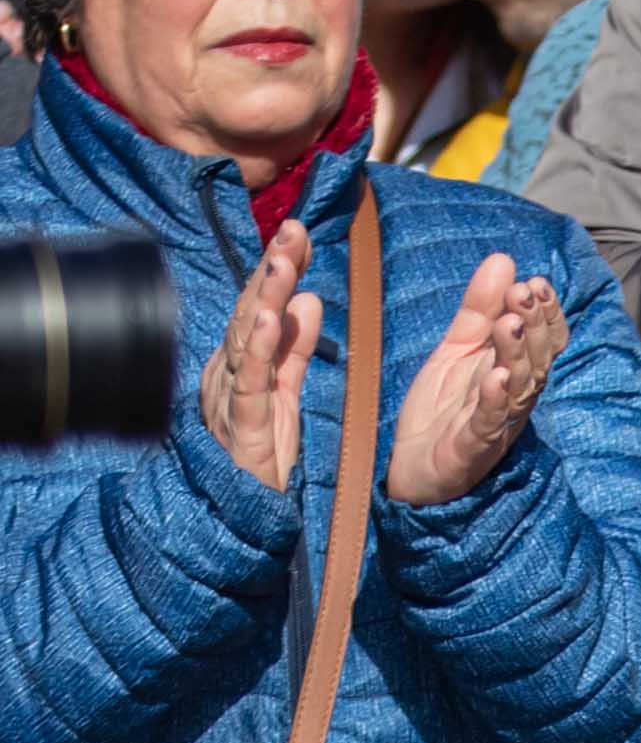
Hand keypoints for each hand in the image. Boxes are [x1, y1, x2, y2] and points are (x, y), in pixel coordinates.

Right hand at [197, 235, 320, 493]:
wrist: (246, 512)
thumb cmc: (264, 450)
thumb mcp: (287, 389)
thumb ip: (296, 348)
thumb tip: (308, 299)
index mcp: (243, 362)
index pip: (262, 305)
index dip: (278, 268)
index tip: (298, 232)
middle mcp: (230, 373)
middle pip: (250, 312)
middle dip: (271, 270)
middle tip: (292, 230)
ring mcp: (232, 398)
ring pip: (246, 340)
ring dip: (263, 298)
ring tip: (281, 263)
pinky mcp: (244, 428)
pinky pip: (250, 384)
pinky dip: (257, 351)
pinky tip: (266, 321)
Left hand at [387, 252, 565, 505]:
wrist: (410, 467)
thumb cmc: (440, 410)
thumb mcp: (456, 349)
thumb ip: (479, 308)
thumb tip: (503, 259)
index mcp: (513, 372)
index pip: (545, 341)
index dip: (546, 314)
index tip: (536, 283)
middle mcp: (514, 398)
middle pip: (537, 360)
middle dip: (534, 326)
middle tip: (524, 294)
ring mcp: (495, 424)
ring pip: (518, 388)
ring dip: (517, 355)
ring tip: (510, 324)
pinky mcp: (471, 448)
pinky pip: (487, 423)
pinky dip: (494, 401)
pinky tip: (495, 377)